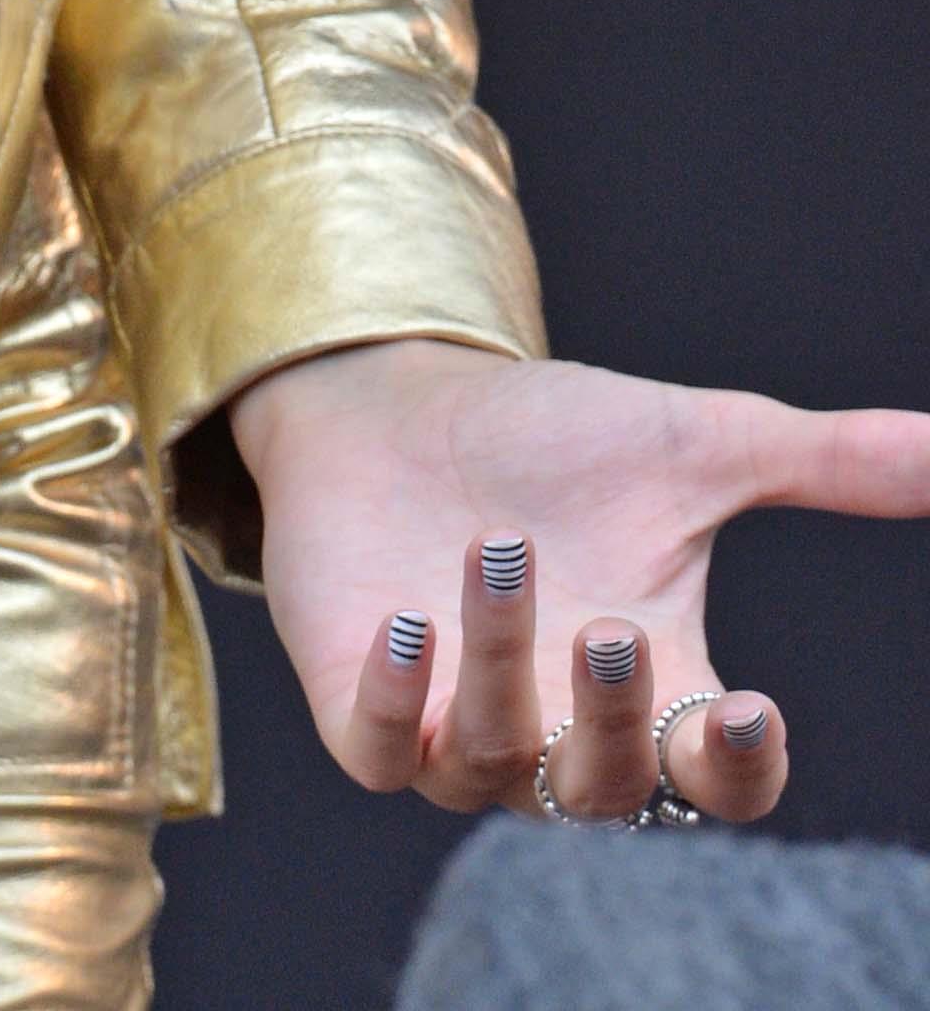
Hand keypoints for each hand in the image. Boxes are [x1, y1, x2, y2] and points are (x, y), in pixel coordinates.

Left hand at [233, 333, 929, 820]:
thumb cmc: (546, 438)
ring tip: (496, 548)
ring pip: (498, 762)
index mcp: (655, 682)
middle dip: (615, 722)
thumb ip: (826, 462)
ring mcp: (457, 730)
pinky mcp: (362, 711)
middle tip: (608, 627)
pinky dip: (396, 707)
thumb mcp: (695, 444)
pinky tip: (405, 631)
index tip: (747, 709)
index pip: (715, 782)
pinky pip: (382, 754)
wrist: (392, 398)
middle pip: (612, 790)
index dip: (736, 771)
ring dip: (502, 663)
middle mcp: (561, 728)